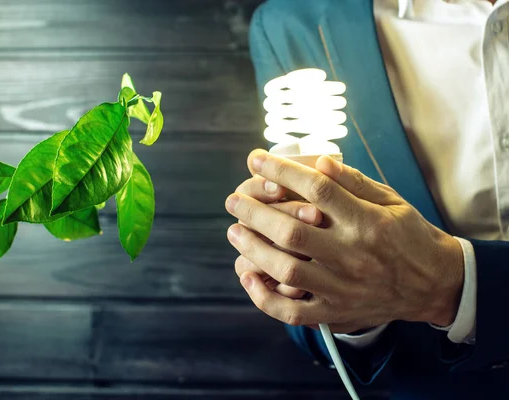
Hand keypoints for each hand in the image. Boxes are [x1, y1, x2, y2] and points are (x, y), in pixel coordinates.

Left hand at [225, 150, 463, 332]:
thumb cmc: (409, 234)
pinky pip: (293, 311)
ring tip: (235, 232)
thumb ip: (353, 182)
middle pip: (291, 230)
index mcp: (367, 222)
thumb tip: (317, 161)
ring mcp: (343, 288)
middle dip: (255, 212)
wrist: (434, 283)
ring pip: (286, 270)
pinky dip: (265, 297)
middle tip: (234, 200)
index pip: (315, 190)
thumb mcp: (390, 200)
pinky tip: (248, 276)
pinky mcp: (336, 312)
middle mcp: (352, 255)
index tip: (255, 160)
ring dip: (253, 249)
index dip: (280, 171)